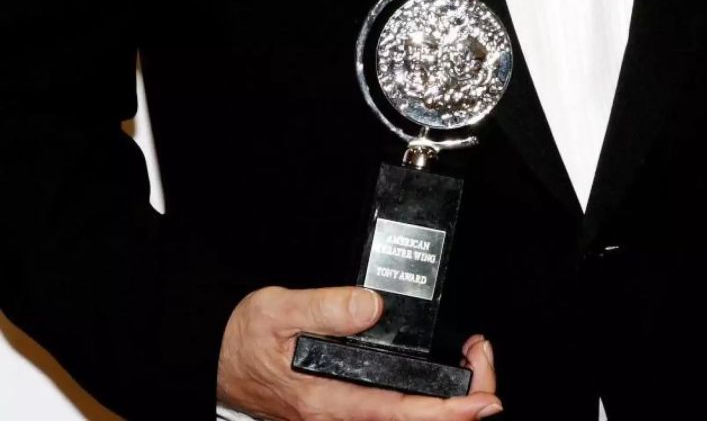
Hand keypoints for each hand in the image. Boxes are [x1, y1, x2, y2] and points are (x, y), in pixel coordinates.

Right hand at [217, 286, 501, 419]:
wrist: (214, 358)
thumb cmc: (242, 340)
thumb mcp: (277, 310)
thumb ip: (325, 307)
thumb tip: (372, 307)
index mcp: (327, 400)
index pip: (400, 413)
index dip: (448, 410)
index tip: (481, 398)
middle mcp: (339, 416)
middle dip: (460, 403)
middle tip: (482, 362)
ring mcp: (342, 416)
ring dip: (446, 401)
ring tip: (472, 366)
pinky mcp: (343, 409)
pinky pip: (392, 414)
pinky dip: (425, 400)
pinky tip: (439, 380)